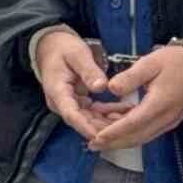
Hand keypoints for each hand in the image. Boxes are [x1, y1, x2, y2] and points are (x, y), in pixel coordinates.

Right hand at [35, 29, 127, 143]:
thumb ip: (89, 71)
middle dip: (103, 126)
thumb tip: (101, 87)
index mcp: (57, 91)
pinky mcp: (78, 102)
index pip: (71, 114)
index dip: (86, 127)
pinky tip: (124, 109)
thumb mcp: (77, 54)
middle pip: (82, 120)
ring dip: (108, 121)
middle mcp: (62, 102)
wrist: (52, 47)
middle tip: (126, 126)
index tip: (101, 135)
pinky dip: (108, 112)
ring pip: (90, 118)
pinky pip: (94, 111)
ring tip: (130, 117)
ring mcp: (70, 104)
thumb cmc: (63, 49)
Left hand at [87, 46, 182, 153]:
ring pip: (141, 136)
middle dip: (113, 142)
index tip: (96, 138)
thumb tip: (111, 88)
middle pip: (136, 137)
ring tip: (99, 134)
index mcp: (159, 105)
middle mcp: (165, 119)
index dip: (113, 133)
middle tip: (92, 144)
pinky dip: (130, 130)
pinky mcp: (168, 120)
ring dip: (121, 138)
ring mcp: (168, 122)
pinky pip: (147, 130)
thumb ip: (130, 77)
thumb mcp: (151, 63)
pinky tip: (115, 121)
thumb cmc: (177, 61)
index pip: (132, 124)